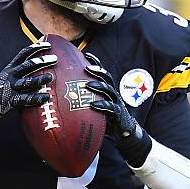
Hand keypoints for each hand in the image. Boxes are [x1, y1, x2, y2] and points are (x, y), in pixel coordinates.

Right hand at [0, 42, 56, 118]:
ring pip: (27, 81)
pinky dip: (37, 98)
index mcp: (10, 69)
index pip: (23, 54)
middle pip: (28, 65)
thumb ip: (20, 74)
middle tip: (55, 58)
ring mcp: (10, 88)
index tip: (49, 44)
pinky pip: (26, 99)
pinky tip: (46, 97)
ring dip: (40, 79)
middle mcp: (10, 76)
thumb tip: (39, 70)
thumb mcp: (7, 79)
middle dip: (42, 61)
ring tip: (51, 76)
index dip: (36, 48)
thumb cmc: (0, 93)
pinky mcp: (11, 100)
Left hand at [84, 52, 151, 167]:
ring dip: (98, 86)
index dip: (96, 63)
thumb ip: (86, 101)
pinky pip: (110, 108)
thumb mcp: (96, 107)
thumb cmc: (107, 119)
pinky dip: (101, 105)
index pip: (102, 73)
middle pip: (107, 78)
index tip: (86, 54)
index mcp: (108, 90)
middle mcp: (113, 94)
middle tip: (87, 67)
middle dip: (98, 70)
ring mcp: (117, 103)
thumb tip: (65, 96)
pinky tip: (92, 104)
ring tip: (87, 84)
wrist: (125, 134)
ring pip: (109, 90)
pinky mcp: (118, 114)